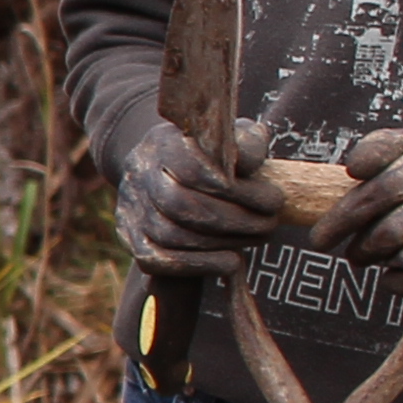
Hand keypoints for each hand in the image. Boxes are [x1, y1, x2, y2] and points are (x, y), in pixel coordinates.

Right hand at [113, 114, 285, 273]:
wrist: (161, 168)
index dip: (234, 189)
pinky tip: (231, 263)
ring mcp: (130, 209)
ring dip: (221, 242)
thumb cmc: (207, 153)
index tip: (272, 199)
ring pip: (171, 235)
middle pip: (180, 205)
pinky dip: (198, 265)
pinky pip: (157, 260)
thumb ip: (245, 143)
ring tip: (257, 238)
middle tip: (271, 223)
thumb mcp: (228, 137)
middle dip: (235, 219)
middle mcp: (139, 175)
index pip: (192, 169)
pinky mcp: (131, 239)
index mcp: (162, 144)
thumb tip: (250, 163)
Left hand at [320, 128, 402, 295]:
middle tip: (353, 253)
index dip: (342, 219)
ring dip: (384, 264)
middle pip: (389, 233)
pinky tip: (397, 274)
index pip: (380, 192)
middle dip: (361, 248)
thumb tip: (353, 167)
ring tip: (382, 256)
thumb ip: (381, 146)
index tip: (319, 239)